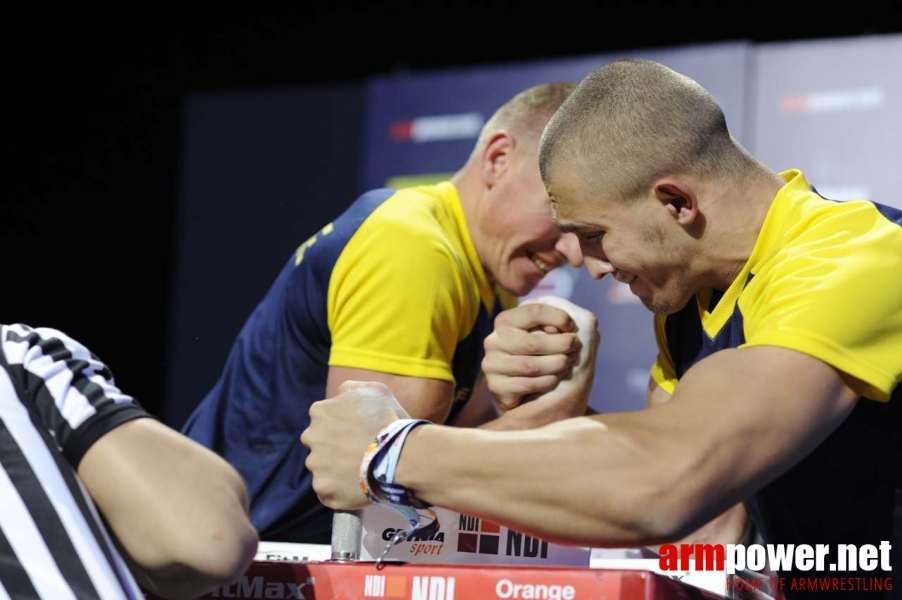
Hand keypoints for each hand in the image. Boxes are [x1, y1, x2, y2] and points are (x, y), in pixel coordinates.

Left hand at [300, 381, 409, 509]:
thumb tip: (341, 394)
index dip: (340, 428)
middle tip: (356, 454)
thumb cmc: (389, 420)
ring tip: (360, 472)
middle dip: (332, 449)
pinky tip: (357, 486)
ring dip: (335, 471)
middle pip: (318, 445)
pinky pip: (327, 492)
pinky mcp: (323, 488)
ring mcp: (316, 465)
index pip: (322, 420)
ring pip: (322, 469)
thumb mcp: (374, 390)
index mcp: (320, 412)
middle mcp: (311, 437)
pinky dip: (339, 491)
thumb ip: (351, 390)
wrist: (400, 455)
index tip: (355, 434)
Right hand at [482, 296, 598, 419]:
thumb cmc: (541, 355)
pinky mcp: (495, 386)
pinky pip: (526, 385)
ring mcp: (492, 364)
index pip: (534, 311)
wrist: (525, 390)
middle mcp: (494, 341)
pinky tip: (555, 380)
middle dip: (562, 345)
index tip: (574, 328)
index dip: (559, 318)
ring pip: (531, 366)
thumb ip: (560, 323)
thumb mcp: (548, 334)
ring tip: (567, 364)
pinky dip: (547, 382)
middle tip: (575, 349)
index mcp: (505, 321)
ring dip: (556, 366)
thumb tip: (577, 323)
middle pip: (534, 342)